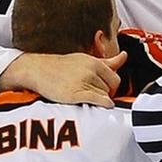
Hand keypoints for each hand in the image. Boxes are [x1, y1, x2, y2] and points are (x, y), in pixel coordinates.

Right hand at [0, 51, 125, 106]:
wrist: (37, 70)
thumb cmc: (61, 66)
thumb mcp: (85, 60)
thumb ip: (107, 61)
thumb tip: (125, 56)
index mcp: (94, 62)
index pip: (115, 78)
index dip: (111, 87)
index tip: (104, 91)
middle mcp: (91, 70)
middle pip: (111, 89)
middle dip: (106, 94)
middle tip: (95, 96)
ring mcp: (84, 81)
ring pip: (104, 96)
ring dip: (99, 100)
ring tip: (86, 98)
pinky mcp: (76, 93)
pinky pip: (98, 100)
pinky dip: (103, 104)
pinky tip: (99, 105)